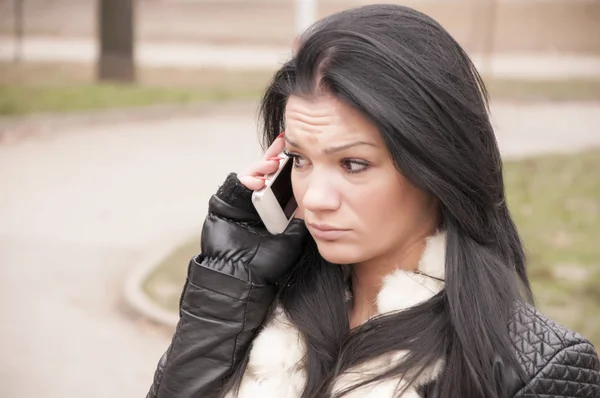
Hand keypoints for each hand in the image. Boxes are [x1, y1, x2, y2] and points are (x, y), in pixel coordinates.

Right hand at [200, 133, 307, 284]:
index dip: (288, 166)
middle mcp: (258, 201)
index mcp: (274, 207)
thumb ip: (302, 217)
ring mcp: (242, 201)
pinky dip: (247, 179)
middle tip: (283, 148)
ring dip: (262, 167)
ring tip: (273, 164)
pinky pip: (236, 184)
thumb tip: (318, 199)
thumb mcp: (294, 235)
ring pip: (251, 175)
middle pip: (266, 172)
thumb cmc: (270, 262)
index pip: (281, 180)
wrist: (243, 277)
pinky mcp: (226, 202)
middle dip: (274, 159)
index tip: (298, 152)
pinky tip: (258, 180)